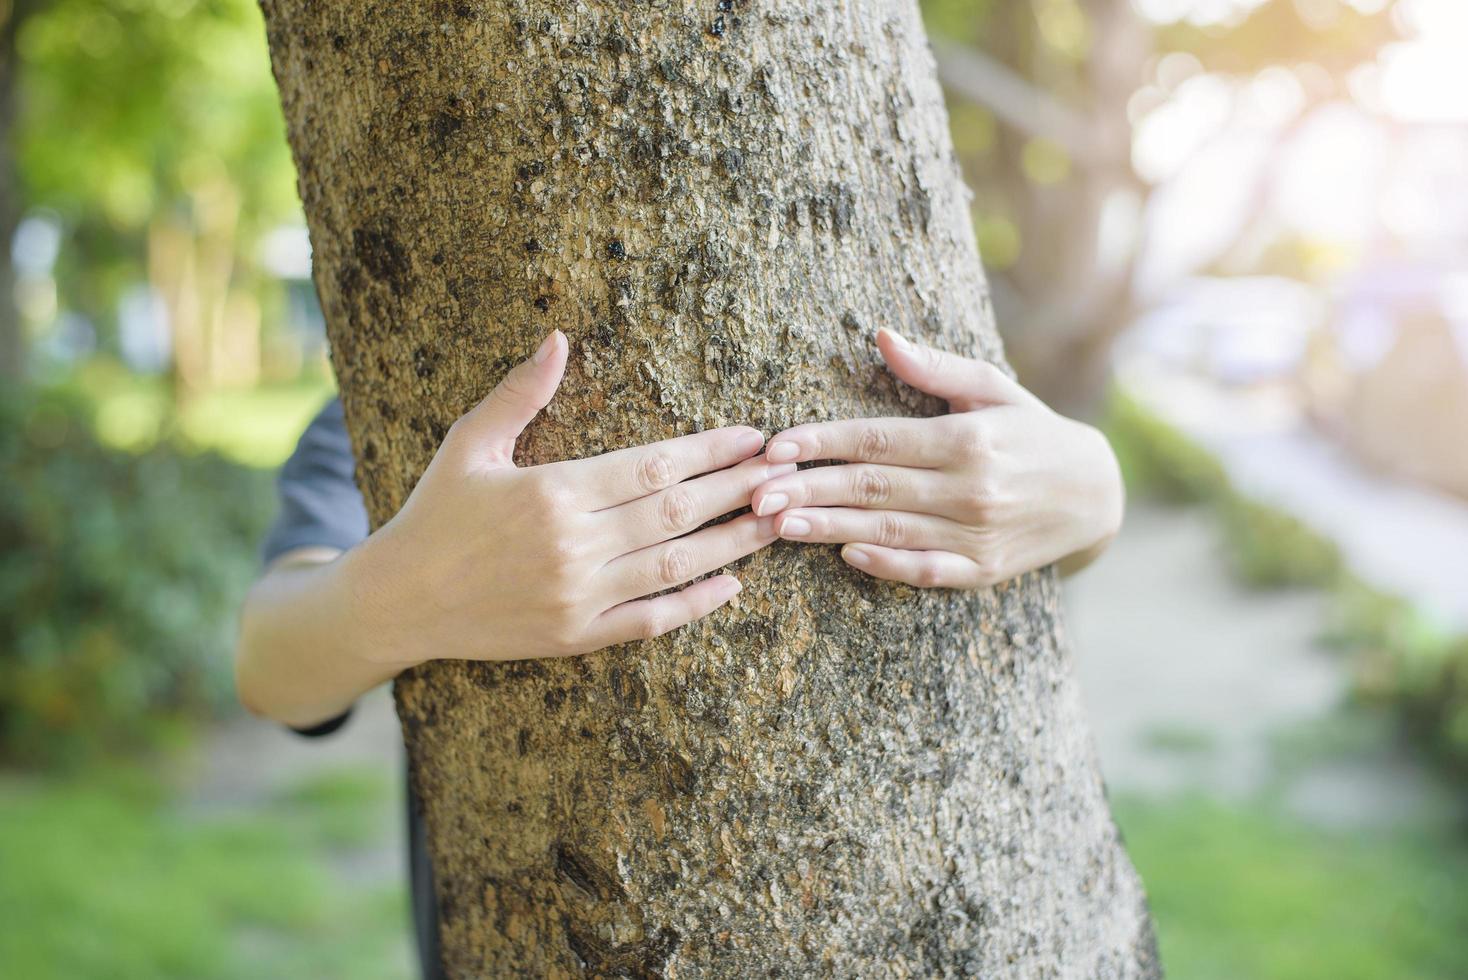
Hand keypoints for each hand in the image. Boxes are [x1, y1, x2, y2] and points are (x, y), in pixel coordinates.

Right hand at [348, 330, 787, 665]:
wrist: (396, 601)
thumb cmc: (434, 513)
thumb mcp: (468, 443)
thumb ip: (518, 393)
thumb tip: (558, 336)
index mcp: (553, 490)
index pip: (654, 465)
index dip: (710, 450)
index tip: (752, 436)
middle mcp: (573, 545)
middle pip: (677, 510)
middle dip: (738, 487)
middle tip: (787, 469)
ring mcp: (578, 596)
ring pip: (676, 565)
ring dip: (734, 542)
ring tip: (779, 518)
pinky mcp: (576, 637)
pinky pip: (650, 622)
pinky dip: (695, 605)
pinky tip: (733, 586)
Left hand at [749, 328, 1122, 588]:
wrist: (1096, 495)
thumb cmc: (1032, 432)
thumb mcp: (994, 388)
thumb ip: (935, 367)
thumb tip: (881, 335)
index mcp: (968, 438)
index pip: (879, 438)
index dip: (823, 441)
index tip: (776, 444)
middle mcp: (971, 487)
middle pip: (873, 486)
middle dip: (809, 488)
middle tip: (755, 492)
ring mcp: (977, 534)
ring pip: (889, 529)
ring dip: (829, 527)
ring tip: (777, 524)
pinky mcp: (983, 570)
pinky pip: (926, 570)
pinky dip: (887, 564)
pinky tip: (846, 555)